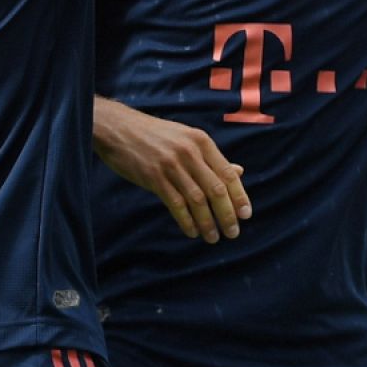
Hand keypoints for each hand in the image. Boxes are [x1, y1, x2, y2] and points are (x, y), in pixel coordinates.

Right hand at [94, 104, 251, 242]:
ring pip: (197, 199)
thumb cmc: (156, 135)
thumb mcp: (187, 139)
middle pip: (216, 189)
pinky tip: (192, 232)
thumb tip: (238, 172)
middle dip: (227, 214)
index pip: (227, 173)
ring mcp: (171, 165)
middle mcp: (190, 152)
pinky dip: (186, 220)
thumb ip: (212, 157)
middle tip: (233, 233)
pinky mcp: (153, 177)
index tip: (246, 215)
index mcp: (202, 141)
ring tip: (213, 238)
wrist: (120, 128)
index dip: (239, 196)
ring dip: (207, 222)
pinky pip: (175, 204)